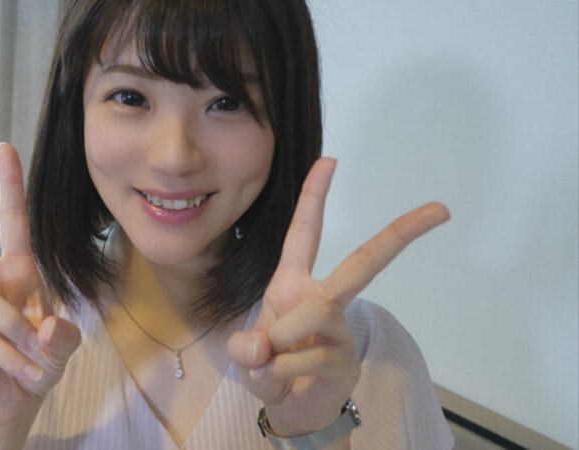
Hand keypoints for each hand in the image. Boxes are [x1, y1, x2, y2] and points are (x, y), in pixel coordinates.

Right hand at [0, 143, 80, 431]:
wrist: (17, 401)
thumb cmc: (39, 361)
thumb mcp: (64, 347)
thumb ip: (63, 336)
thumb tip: (44, 327)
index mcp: (16, 270)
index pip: (13, 220)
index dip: (10, 184)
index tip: (3, 146)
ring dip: (15, 328)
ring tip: (34, 356)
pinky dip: (9, 356)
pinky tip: (21, 371)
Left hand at [228, 158, 448, 437]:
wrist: (287, 411)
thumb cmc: (268, 369)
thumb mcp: (244, 354)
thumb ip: (247, 347)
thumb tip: (263, 345)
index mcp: (294, 284)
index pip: (304, 234)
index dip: (314, 197)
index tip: (330, 160)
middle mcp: (322, 299)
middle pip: (363, 262)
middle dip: (399, 233)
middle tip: (439, 209)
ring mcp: (340, 328)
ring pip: (320, 309)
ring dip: (283, 336)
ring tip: (267, 361)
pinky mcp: (347, 359)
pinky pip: (313, 354)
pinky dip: (281, 371)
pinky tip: (278, 381)